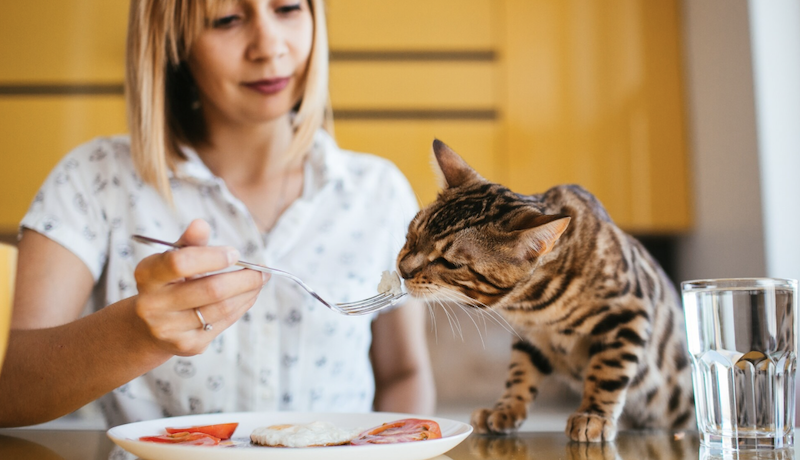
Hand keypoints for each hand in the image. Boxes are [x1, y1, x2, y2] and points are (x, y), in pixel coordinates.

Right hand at [132, 219, 266, 355]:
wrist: (148, 327)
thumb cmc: (168, 282)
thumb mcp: (172, 259)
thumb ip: (189, 242)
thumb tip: (201, 224)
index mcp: (147, 275)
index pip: (180, 262)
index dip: (212, 257)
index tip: (235, 253)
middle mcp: (152, 304)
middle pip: (211, 290)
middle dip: (244, 278)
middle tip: (262, 270)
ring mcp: (169, 328)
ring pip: (222, 308)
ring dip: (248, 293)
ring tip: (259, 281)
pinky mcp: (187, 345)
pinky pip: (224, 322)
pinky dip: (242, 307)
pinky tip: (248, 296)